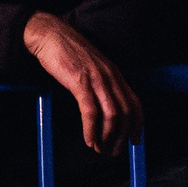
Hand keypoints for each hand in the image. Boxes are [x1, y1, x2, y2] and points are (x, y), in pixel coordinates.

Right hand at [22, 12, 142, 154]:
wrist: (49, 34)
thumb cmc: (67, 51)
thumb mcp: (92, 66)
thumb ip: (101, 82)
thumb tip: (105, 105)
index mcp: (114, 73)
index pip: (135, 102)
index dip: (138, 124)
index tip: (135, 140)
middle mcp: (110, 76)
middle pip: (126, 112)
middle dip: (122, 136)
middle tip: (114, 151)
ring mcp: (96, 79)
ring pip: (112, 115)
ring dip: (108, 137)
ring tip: (100, 149)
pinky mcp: (80, 82)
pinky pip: (90, 111)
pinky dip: (91, 129)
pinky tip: (89, 139)